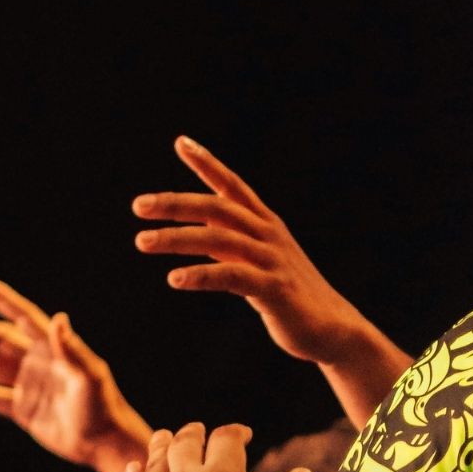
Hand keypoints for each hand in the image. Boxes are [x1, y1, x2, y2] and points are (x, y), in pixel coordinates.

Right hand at [0, 275, 151, 471]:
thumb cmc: (102, 407)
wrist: (103, 444)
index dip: (5, 300)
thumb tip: (58, 319)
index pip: (25, 318)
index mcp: (55, 349)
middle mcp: (40, 363)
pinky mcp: (24, 409)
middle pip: (1, 341)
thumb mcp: (90, 376)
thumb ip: (71, 350)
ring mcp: (30, 385)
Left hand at [132, 137, 372, 365]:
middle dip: (175, 204)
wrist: (334, 328)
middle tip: (138, 206)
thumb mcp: (259, 261)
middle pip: (217, 208)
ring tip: (142, 241)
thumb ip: (230, 243)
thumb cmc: (291, 295)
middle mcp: (270, 235)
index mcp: (266, 224)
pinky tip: (175, 279)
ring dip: (177, 239)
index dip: (208, 163)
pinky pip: (231, 276)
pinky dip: (201, 275)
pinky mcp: (275, 289)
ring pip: (219, 239)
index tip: (181, 142)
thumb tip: (197, 230)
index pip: (233, 186)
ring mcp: (273, 260)